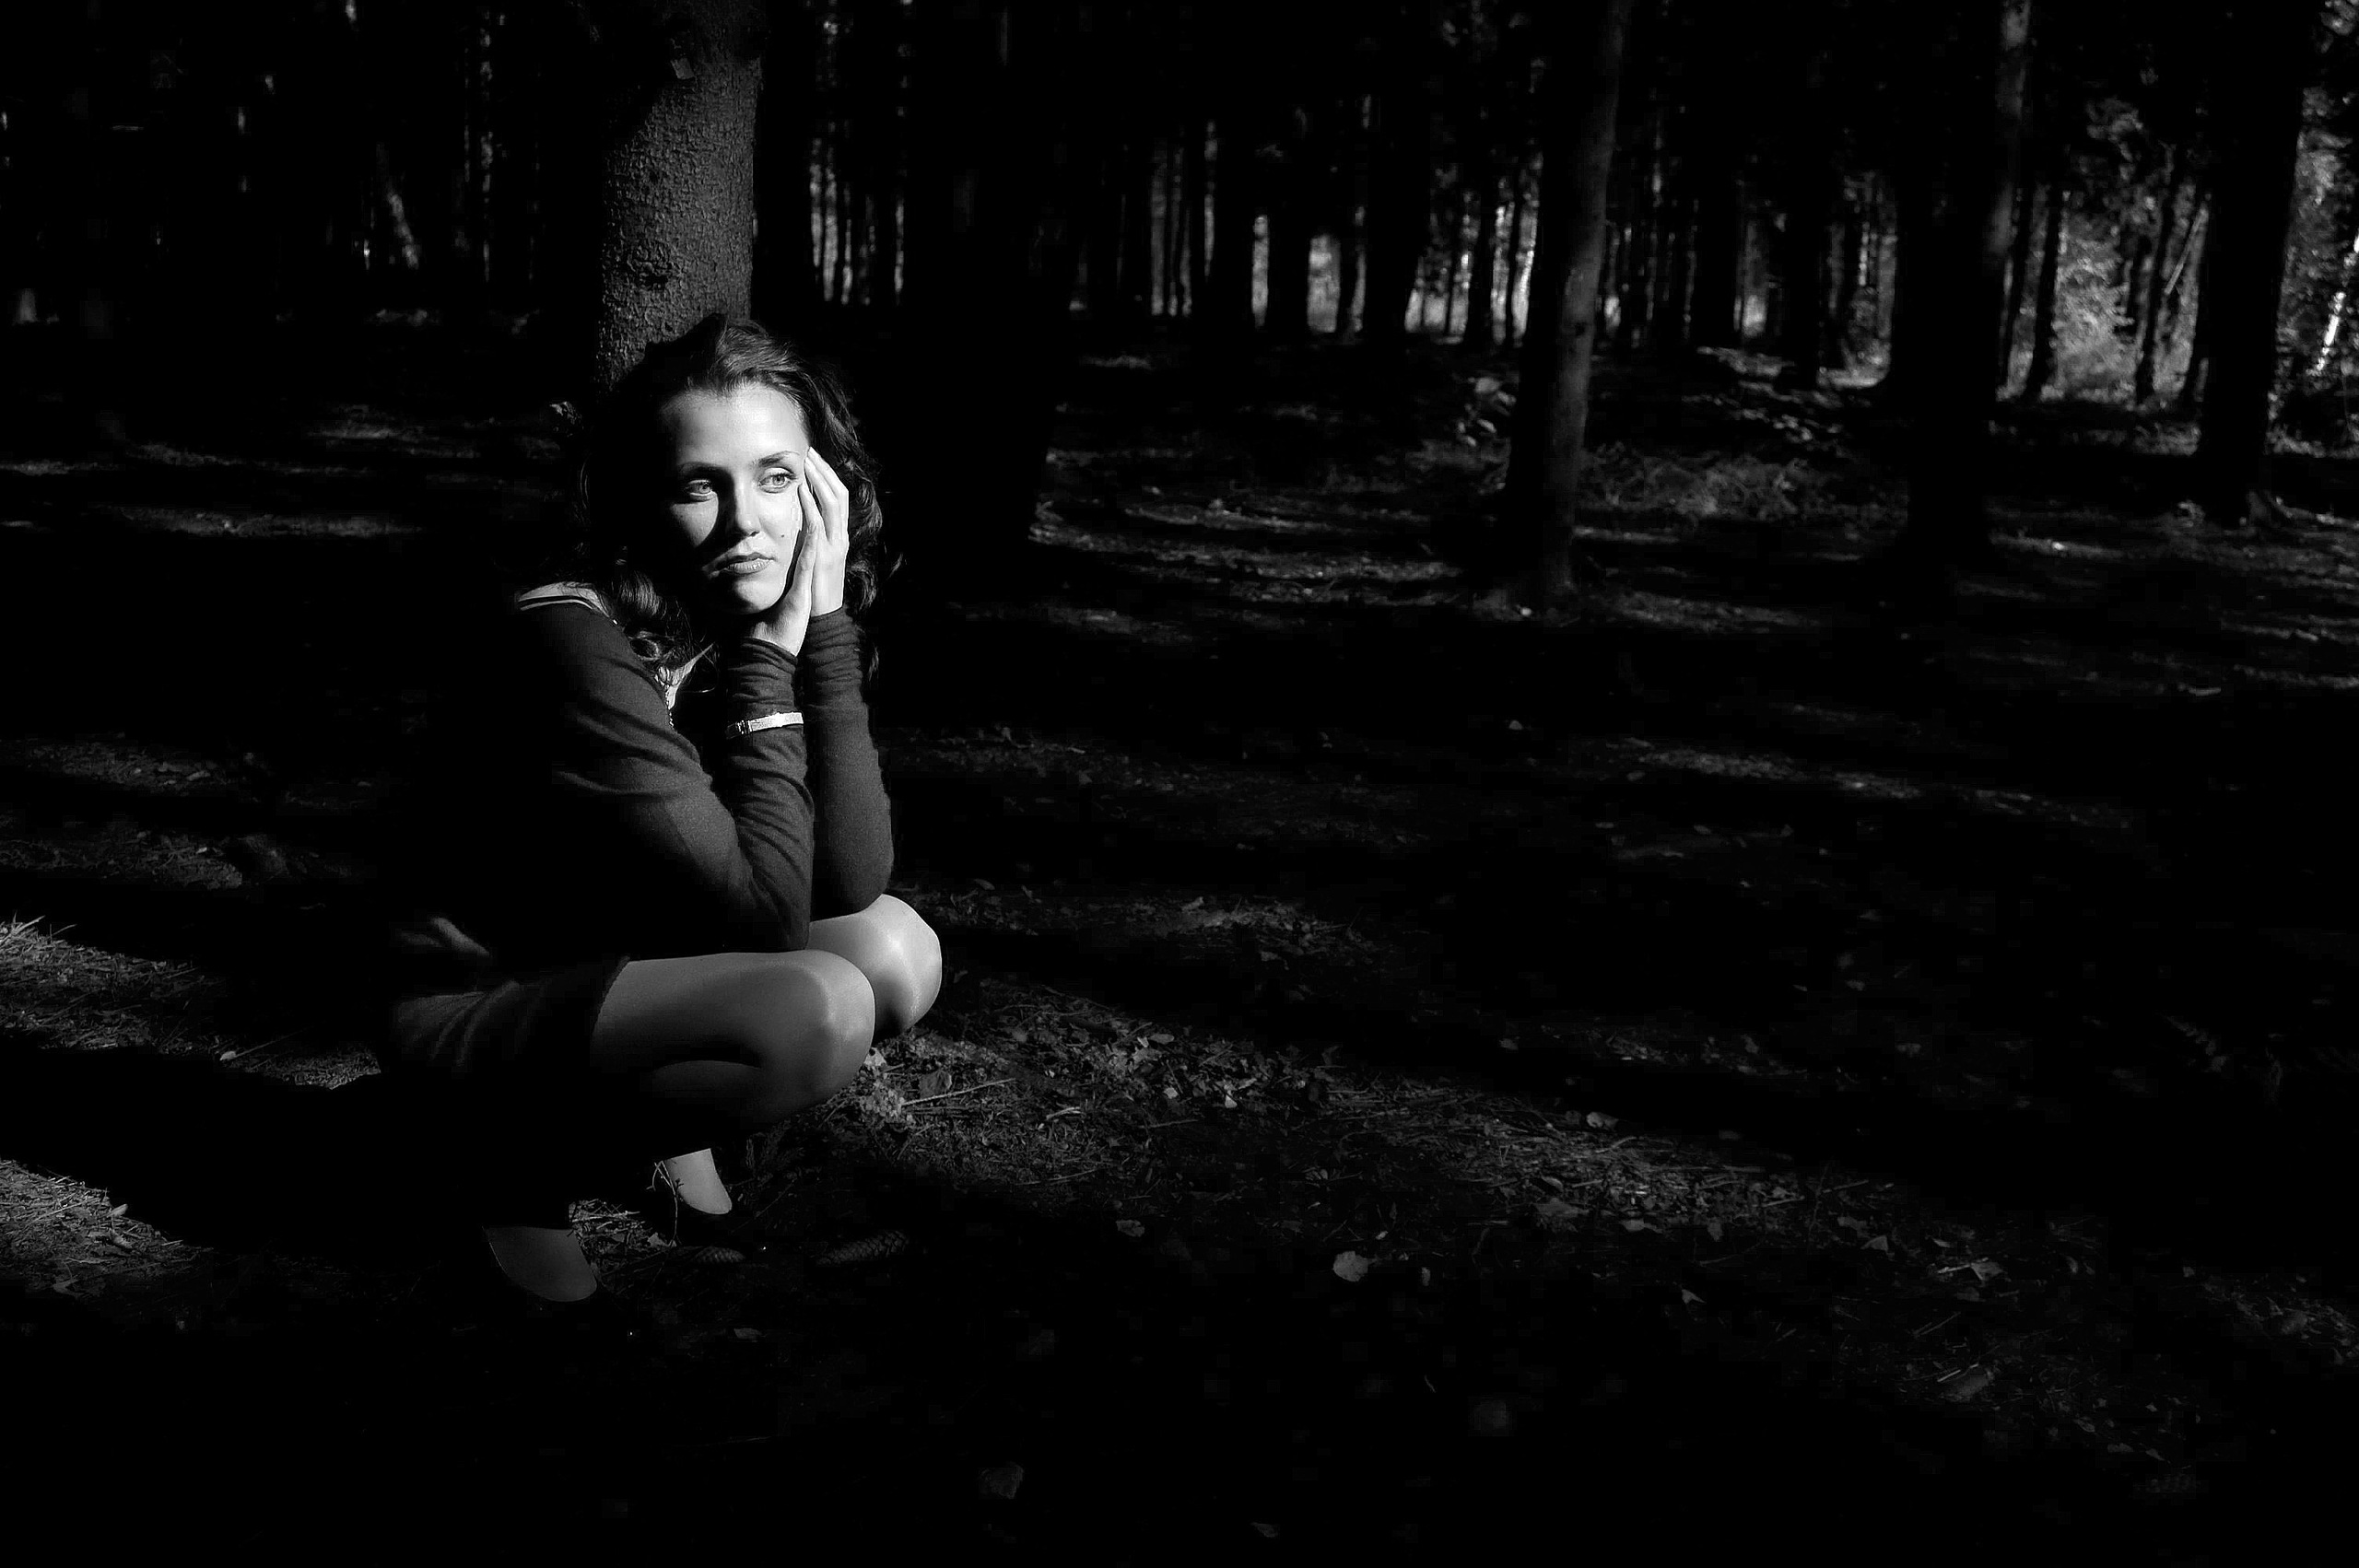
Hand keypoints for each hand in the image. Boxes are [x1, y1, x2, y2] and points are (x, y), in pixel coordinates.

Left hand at [801, 449, 851, 617]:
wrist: (823, 617)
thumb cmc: (817, 591)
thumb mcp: (818, 559)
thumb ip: (814, 540)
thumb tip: (802, 522)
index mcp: (840, 537)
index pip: (839, 499)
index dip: (829, 478)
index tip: (815, 460)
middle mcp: (840, 537)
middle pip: (839, 495)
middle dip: (825, 471)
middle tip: (810, 452)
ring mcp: (834, 545)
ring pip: (832, 503)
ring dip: (819, 480)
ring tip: (806, 462)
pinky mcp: (823, 555)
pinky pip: (818, 524)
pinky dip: (810, 504)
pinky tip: (800, 489)